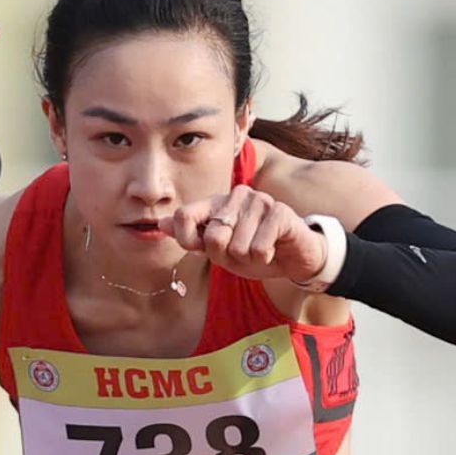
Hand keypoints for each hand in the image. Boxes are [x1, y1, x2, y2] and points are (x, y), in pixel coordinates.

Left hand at [162, 186, 325, 282]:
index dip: (187, 240)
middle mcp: (236, 195)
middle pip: (212, 237)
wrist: (294, 257)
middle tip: (242, 252)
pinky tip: (273, 249)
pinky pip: (259, 248)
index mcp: (216, 202)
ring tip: (260, 249)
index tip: (200, 250)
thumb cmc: (254, 251)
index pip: (184, 215)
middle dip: (227, 256)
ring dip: (248, 259)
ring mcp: (259, 201)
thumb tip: (161, 224)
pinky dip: (264, 258)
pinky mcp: (279, 212)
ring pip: (237, 246)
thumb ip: (192, 237)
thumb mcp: (219, 250)